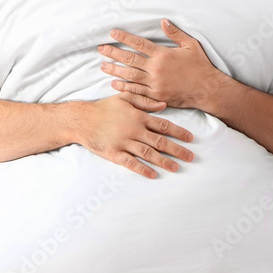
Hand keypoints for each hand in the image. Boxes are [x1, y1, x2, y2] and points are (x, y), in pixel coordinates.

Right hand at [75, 92, 193, 178]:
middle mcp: (134, 130)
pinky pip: (130, 163)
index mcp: (138, 117)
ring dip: (164, 161)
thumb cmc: (103, 107)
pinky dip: (142, 169)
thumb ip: (144, 101)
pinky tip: (153, 174)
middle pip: (160, 141)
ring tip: (176, 167)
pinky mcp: (114, 153)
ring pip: (148, 153)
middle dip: (177, 149)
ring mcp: (124, 143)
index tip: (190, 138)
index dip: (178, 132)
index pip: (163, 125)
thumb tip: (163, 105)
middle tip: (191, 157)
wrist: (81, 119)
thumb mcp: (124, 98)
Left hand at [98, 20, 223, 108]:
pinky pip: (136, 91)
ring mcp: (155, 84)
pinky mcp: (156, 96)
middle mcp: (156, 69)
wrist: (207, 89)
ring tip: (102, 66)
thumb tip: (163, 20)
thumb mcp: (191, 45)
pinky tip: (114, 84)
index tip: (112, 33)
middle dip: (113, 53)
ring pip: (129, 76)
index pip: (139, 44)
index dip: (124, 37)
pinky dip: (124, 87)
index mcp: (163, 54)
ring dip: (114, 70)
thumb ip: (175, 33)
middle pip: (129, 59)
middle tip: (100, 49)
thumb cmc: (200, 66)